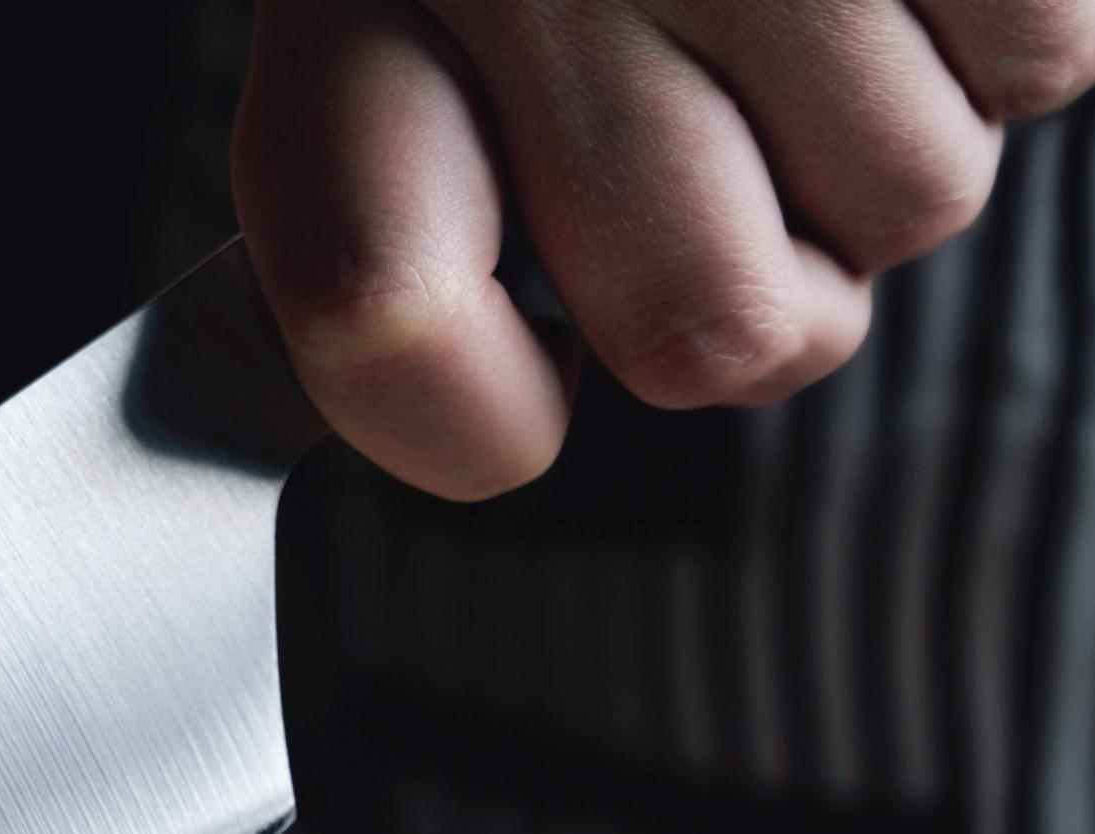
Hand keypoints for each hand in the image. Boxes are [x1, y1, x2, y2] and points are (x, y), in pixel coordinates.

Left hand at [233, 0, 1093, 499]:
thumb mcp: (373, 26)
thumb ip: (376, 223)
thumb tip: (495, 418)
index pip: (375, 304)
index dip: (460, 413)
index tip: (514, 392)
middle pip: (707, 331)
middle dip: (739, 292)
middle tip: (706, 164)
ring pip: (907, 211)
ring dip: (865, 153)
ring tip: (790, 7)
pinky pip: (1037, 75)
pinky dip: (983, 41)